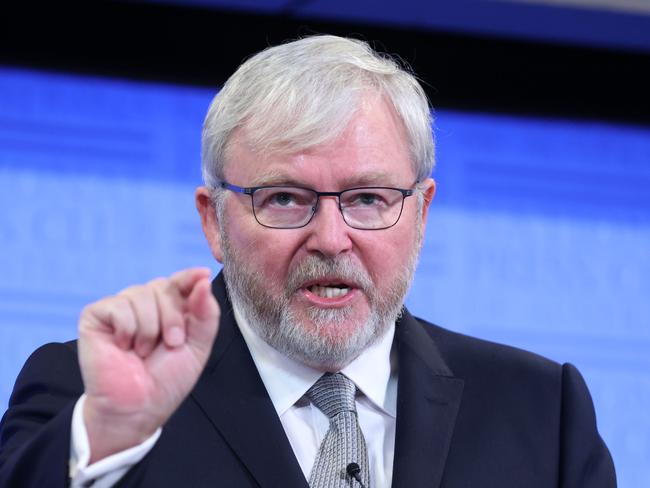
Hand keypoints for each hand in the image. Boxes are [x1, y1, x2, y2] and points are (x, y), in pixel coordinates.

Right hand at [77, 268, 219, 462]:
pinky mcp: (96, 316)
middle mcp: (145, 304)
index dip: (189, 277)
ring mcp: (120, 308)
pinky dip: (128, 328)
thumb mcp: (198, 346)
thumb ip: (206, 314)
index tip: (202, 275)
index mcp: (170, 309)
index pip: (180, 281)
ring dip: (150, 327)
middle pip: (164, 286)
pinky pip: (119, 305)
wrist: (138, 407)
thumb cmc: (166, 380)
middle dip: (172, 316)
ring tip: (144, 351)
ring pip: (142, 293)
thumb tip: (203, 280)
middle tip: (171, 343)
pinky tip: (124, 346)